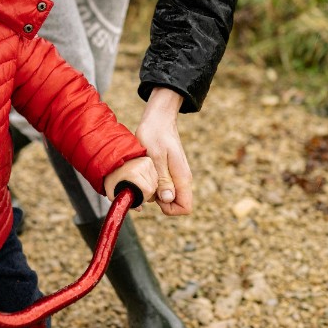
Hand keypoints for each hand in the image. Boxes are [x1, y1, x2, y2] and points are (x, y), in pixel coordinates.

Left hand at [103, 156, 157, 209]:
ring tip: (139, 187)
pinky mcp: (148, 160)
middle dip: (147, 193)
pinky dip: (150, 180)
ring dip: (149, 187)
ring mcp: (146, 162)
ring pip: (155, 181)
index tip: (137, 198)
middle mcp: (142, 166)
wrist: (110, 161)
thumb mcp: (112, 192)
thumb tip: (139, 209)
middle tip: (137, 193)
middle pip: (153, 186)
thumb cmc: (110, 177)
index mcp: (133, 173)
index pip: (148, 190)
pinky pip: (155, 175)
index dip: (144, 198)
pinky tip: (142, 181)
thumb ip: (125, 203)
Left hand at [135, 88, 192, 215]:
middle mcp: (181, 180)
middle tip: (144, 185)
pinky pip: (162, 187)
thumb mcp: (155, 157)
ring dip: (152, 192)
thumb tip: (168, 199)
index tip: (155, 196)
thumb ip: (162, 179)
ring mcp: (175, 176)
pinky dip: (151, 185)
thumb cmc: (155, 134)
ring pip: (166, 197)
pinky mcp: (168, 172)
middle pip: (174, 204)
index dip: (169, 209)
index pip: (185, 208)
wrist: (158, 118)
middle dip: (158, 202)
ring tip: (142, 174)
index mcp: (182, 178)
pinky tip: (143, 173)